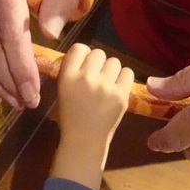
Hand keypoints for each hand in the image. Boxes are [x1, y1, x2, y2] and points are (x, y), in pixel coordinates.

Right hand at [52, 43, 133, 189]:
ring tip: (107, 83)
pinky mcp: (121, 95)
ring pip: (114, 61)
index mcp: (67, 76)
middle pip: (98, 53)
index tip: (84, 65)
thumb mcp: (62, 91)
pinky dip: (123, 78)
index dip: (83, 55)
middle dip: (98, 63)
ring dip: (111, 70)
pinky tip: (117, 88)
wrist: (84, 141)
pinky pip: (128, 73)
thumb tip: (86, 56)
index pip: (79, 48)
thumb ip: (71, 71)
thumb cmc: (70, 117)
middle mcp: (86, 78)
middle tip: (97, 77)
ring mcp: (105, 86)